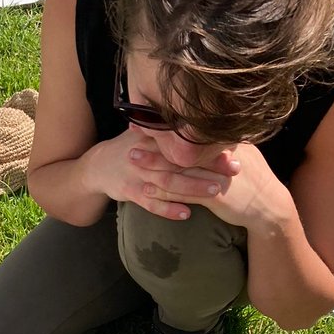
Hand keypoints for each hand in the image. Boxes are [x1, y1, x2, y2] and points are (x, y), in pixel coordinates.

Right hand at [86, 128, 237, 220]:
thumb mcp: (149, 133)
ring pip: (168, 182)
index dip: (209, 144)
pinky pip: (150, 203)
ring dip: (192, 187)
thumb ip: (172, 130)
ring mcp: (138, 174)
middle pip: (181, 160)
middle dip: (208, 166)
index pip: (185, 140)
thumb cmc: (132, 148)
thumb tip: (209, 120)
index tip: (234, 148)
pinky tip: (186, 214)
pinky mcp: (130, 192)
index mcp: (155, 137)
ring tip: (215, 191)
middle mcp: (147, 154)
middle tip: (234, 170)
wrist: (98, 166)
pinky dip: (168, 209)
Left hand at [130, 140, 289, 229]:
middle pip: (180, 145)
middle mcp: (218, 155)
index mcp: (224, 142)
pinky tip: (146, 188)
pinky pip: (182, 192)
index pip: (191, 131)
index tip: (149, 121)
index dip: (168, 127)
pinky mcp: (213, 196)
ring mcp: (215, 175)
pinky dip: (163, 190)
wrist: (269, 207)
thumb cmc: (254, 182)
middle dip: (154, 141)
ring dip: (153, 164)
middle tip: (131, 136)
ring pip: (178, 167)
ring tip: (132, 159)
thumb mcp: (241, 155)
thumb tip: (209, 132)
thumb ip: (223, 145)